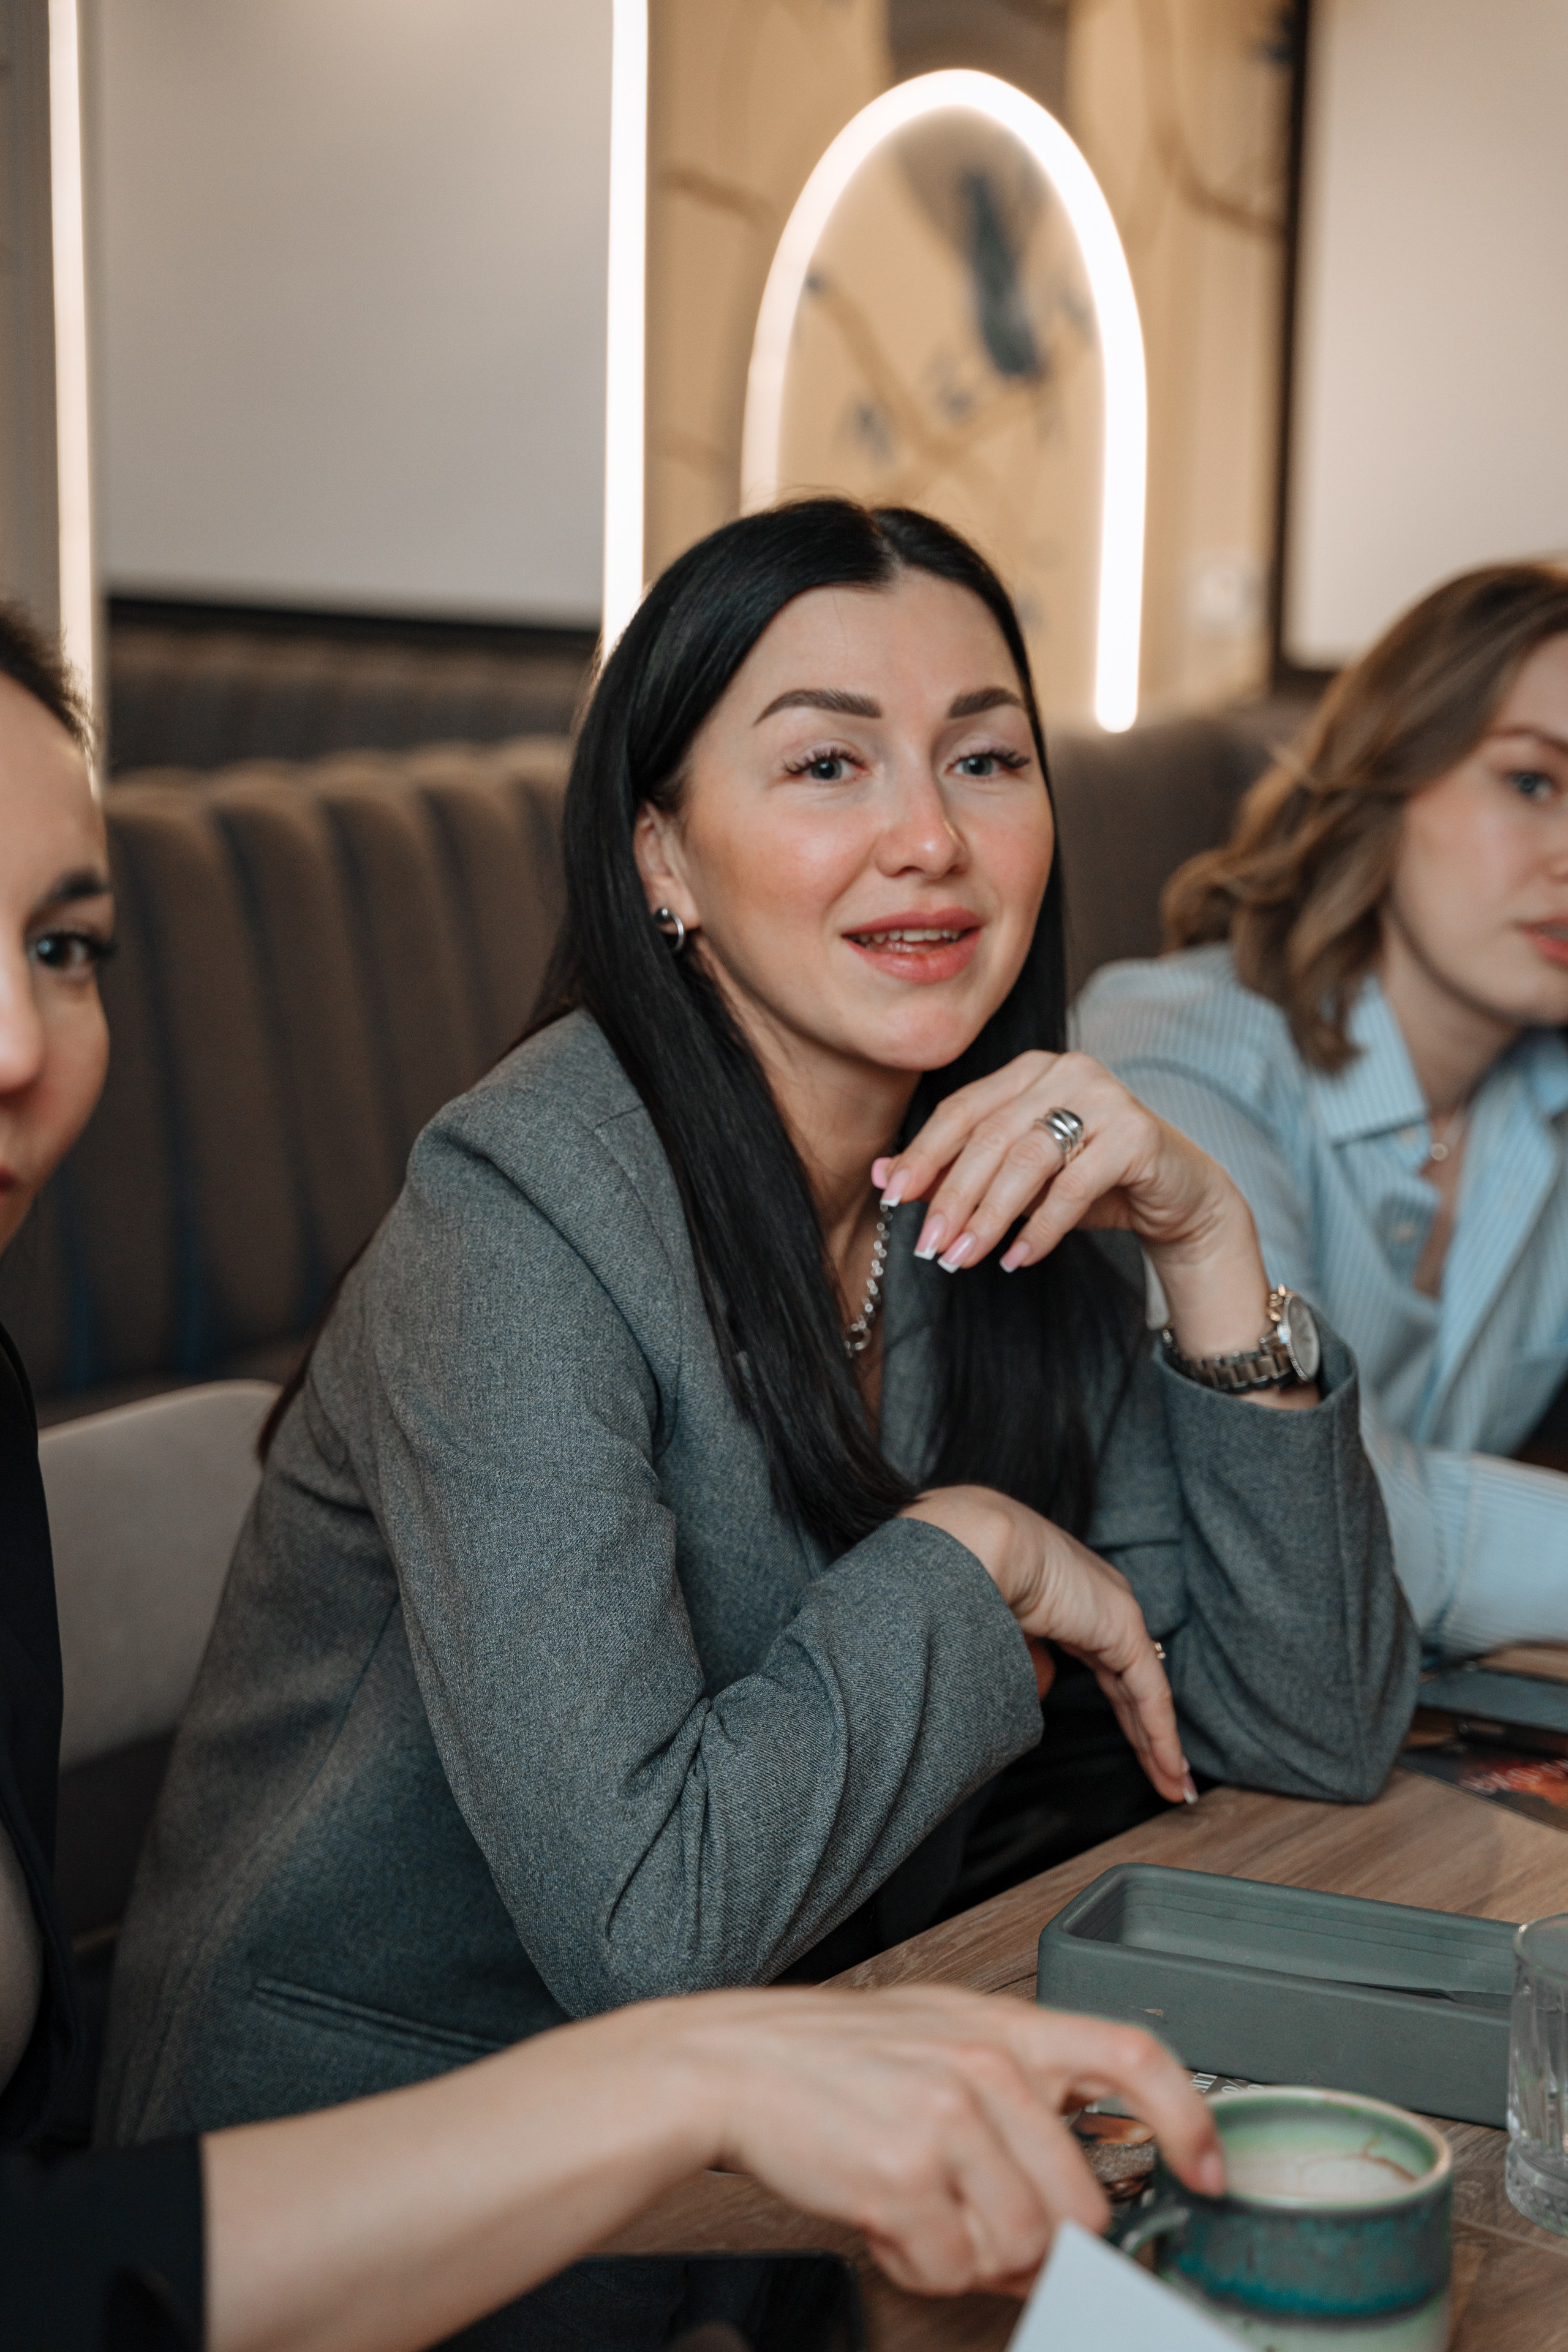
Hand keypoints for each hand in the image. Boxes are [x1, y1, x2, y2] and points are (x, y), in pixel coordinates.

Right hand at [669, 1985, 1224, 2297]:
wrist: (734, 2063)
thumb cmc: (837, 2058)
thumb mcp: (941, 2042)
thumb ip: (1018, 2103)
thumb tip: (1080, 2206)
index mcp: (1006, 2027)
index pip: (1133, 2056)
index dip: (1189, 2120)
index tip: (1207, 2173)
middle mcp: (987, 2065)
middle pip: (1083, 2202)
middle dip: (1045, 2242)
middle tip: (988, 2228)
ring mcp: (947, 2118)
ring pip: (1025, 2245)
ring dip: (977, 2254)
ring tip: (925, 2212)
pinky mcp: (903, 2175)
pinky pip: (955, 2268)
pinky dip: (924, 2263)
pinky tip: (890, 2220)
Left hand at [874, 1050, 1290, 1375]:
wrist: (1178, 1196)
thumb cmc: (1088, 1183)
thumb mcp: (1017, 1179)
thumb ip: (958, 1170)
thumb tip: (882, 1176)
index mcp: (1028, 1070)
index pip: (962, 1110)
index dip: (924, 1155)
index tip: (892, 1199)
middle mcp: (1065, 1069)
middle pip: (989, 1136)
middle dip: (953, 1196)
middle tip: (929, 1247)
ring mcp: (1105, 1094)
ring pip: (1027, 1159)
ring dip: (989, 1216)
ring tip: (963, 1258)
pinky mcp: (1136, 1132)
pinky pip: (1074, 1185)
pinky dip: (1040, 1228)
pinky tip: (1016, 1259)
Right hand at [901, 1484, 1190, 1804]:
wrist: (975, 1545)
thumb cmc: (967, 1578)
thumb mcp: (1000, 1631)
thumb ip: (1027, 1659)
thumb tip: (1045, 1687)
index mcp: (1070, 1599)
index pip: (1108, 1666)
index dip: (1121, 1710)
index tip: (1131, 1746)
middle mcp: (1099, 1604)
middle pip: (1132, 1685)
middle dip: (1148, 1733)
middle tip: (1167, 1777)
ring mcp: (1114, 1613)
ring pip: (1145, 1693)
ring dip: (1159, 1743)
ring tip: (1176, 1788)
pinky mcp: (1122, 1627)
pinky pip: (1149, 1692)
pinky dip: (1160, 1734)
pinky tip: (1170, 1769)